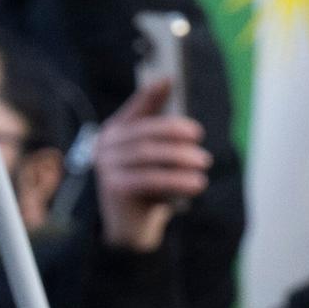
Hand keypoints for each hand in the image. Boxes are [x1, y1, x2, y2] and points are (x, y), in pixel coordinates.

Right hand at [95, 80, 211, 254]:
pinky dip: (176, 179)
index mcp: (114, 132)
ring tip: (203, 163)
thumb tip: (168, 83)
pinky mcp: (115, 189)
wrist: (130, 229)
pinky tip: (196, 183)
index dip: (151, 94)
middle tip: (198, 138)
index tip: (171, 78)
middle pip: (145, 133)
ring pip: (149, 156)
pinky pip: (150, 179)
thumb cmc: (148, 187)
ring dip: (180, 158)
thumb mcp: (155, 156)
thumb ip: (160, 128)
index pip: (135, 109)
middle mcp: (104, 147)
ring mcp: (106, 168)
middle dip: (174, 133)